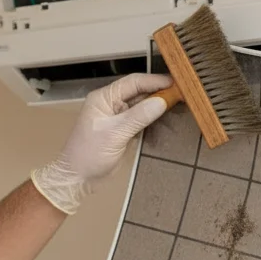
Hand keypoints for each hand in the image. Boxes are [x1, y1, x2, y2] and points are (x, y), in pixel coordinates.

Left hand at [30, 73, 171, 213]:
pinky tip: (167, 119)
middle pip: (139, 92)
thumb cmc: (89, 154)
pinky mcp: (123, 130)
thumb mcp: (115, 134)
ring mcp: (118, 117)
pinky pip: (141, 120)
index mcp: (104, 98)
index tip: (175, 83)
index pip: (133, 82)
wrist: (78, 179)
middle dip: (159, 92)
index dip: (154, 81)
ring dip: (158, 106)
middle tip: (182, 94)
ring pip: (142, 106)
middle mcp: (111, 103)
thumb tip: (162, 101)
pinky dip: (153, 119)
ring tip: (179, 104)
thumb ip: (138, 116)